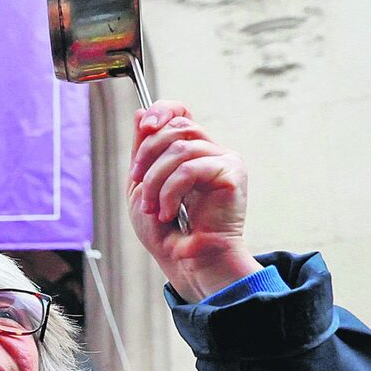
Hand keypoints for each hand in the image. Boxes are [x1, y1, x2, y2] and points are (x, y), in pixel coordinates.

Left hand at [125, 103, 261, 301]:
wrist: (186, 259)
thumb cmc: (165, 230)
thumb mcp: (142, 185)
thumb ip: (143, 150)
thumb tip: (140, 112)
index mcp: (190, 151)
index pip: (181, 112)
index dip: (162, 110)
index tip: (144, 127)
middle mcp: (210, 150)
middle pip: (176, 126)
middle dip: (147, 155)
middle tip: (138, 186)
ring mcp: (224, 160)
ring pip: (180, 148)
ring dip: (155, 180)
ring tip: (152, 208)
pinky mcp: (232, 173)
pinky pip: (191, 168)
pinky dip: (170, 191)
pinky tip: (167, 212)